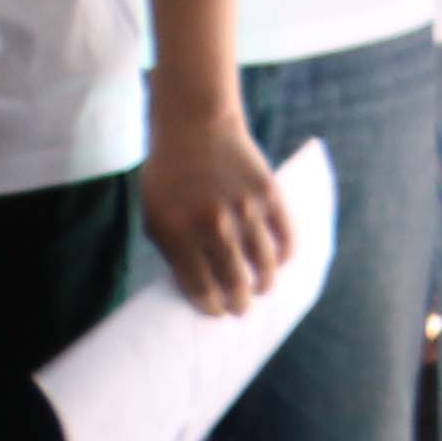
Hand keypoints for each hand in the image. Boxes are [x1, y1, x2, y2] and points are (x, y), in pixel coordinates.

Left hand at [137, 95, 289, 316]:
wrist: (194, 127)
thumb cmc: (168, 175)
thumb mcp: (155, 214)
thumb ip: (172, 250)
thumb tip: (198, 284)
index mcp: (177, 232)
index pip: (199, 285)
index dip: (209, 305)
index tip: (215, 313)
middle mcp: (212, 225)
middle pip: (234, 279)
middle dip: (239, 302)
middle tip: (242, 310)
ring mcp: (244, 209)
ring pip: (264, 262)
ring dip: (265, 283)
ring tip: (263, 290)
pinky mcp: (269, 194)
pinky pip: (284, 234)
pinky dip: (286, 254)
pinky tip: (281, 262)